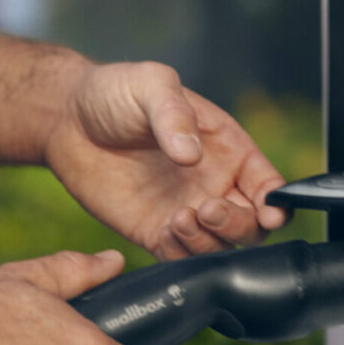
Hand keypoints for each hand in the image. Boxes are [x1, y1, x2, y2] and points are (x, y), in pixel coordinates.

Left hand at [44, 60, 289, 258]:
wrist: (66, 119)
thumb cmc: (116, 93)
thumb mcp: (150, 85)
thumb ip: (174, 114)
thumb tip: (192, 155)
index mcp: (229, 149)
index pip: (269, 186)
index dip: (277, 205)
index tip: (268, 212)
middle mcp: (214, 185)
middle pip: (252, 226)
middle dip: (239, 225)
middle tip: (206, 209)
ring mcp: (185, 211)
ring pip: (220, 248)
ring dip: (208, 242)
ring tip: (178, 218)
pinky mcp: (155, 232)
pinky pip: (181, 259)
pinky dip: (181, 255)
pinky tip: (164, 231)